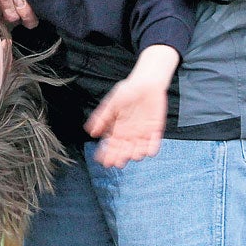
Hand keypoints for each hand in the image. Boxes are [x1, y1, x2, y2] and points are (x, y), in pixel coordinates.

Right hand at [85, 45, 178, 168]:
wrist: (146, 82)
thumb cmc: (127, 90)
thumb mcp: (111, 103)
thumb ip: (101, 117)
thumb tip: (90, 131)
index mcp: (119, 128)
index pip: (111, 144)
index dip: (107, 153)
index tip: (102, 160)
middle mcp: (130, 133)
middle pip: (124, 150)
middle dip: (120, 157)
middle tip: (116, 162)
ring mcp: (143, 132)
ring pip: (138, 149)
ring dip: (136, 154)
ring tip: (132, 155)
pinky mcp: (156, 129)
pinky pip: (154, 142)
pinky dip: (152, 148)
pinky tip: (148, 152)